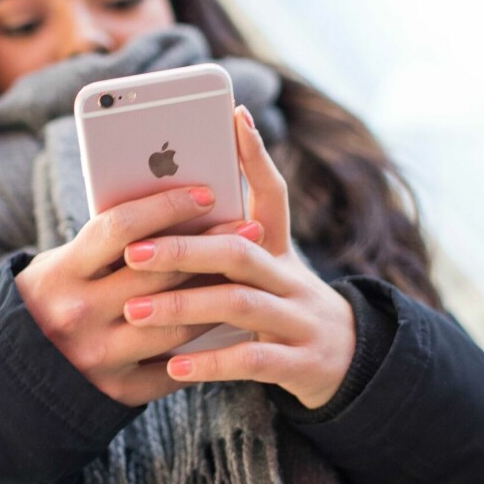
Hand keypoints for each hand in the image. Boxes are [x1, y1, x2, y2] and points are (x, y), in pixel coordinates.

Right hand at [15, 185, 247, 406]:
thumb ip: (105, 246)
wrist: (15, 376)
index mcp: (60, 274)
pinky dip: (202, 344)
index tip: (207, 193)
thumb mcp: (60, 265)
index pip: (120, 228)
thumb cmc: (49, 301)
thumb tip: (175, 212)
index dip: (167, 206)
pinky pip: (174, 365)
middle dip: (211, 248)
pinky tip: (226, 324)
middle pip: (159, 274)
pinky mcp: (117, 391)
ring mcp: (99, 357)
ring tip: (247, 277)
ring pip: (177, 322)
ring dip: (218, 296)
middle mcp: (78, 315)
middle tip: (250, 230)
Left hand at [121, 106, 356, 408]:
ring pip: (242, 303)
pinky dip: (212, 362)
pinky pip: (253, 359)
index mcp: (280, 249)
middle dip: (184, 249)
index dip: (256, 156)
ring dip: (184, 305)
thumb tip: (164, 219)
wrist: (349, 362)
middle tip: (134, 252)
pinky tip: (175, 366)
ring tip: (135, 311)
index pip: (273, 194)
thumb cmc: (283, 307)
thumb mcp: (266, 272)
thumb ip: (224, 248)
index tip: (232, 116)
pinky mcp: (300, 362)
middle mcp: (292, 277)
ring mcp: (299, 319)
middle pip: (239, 249)